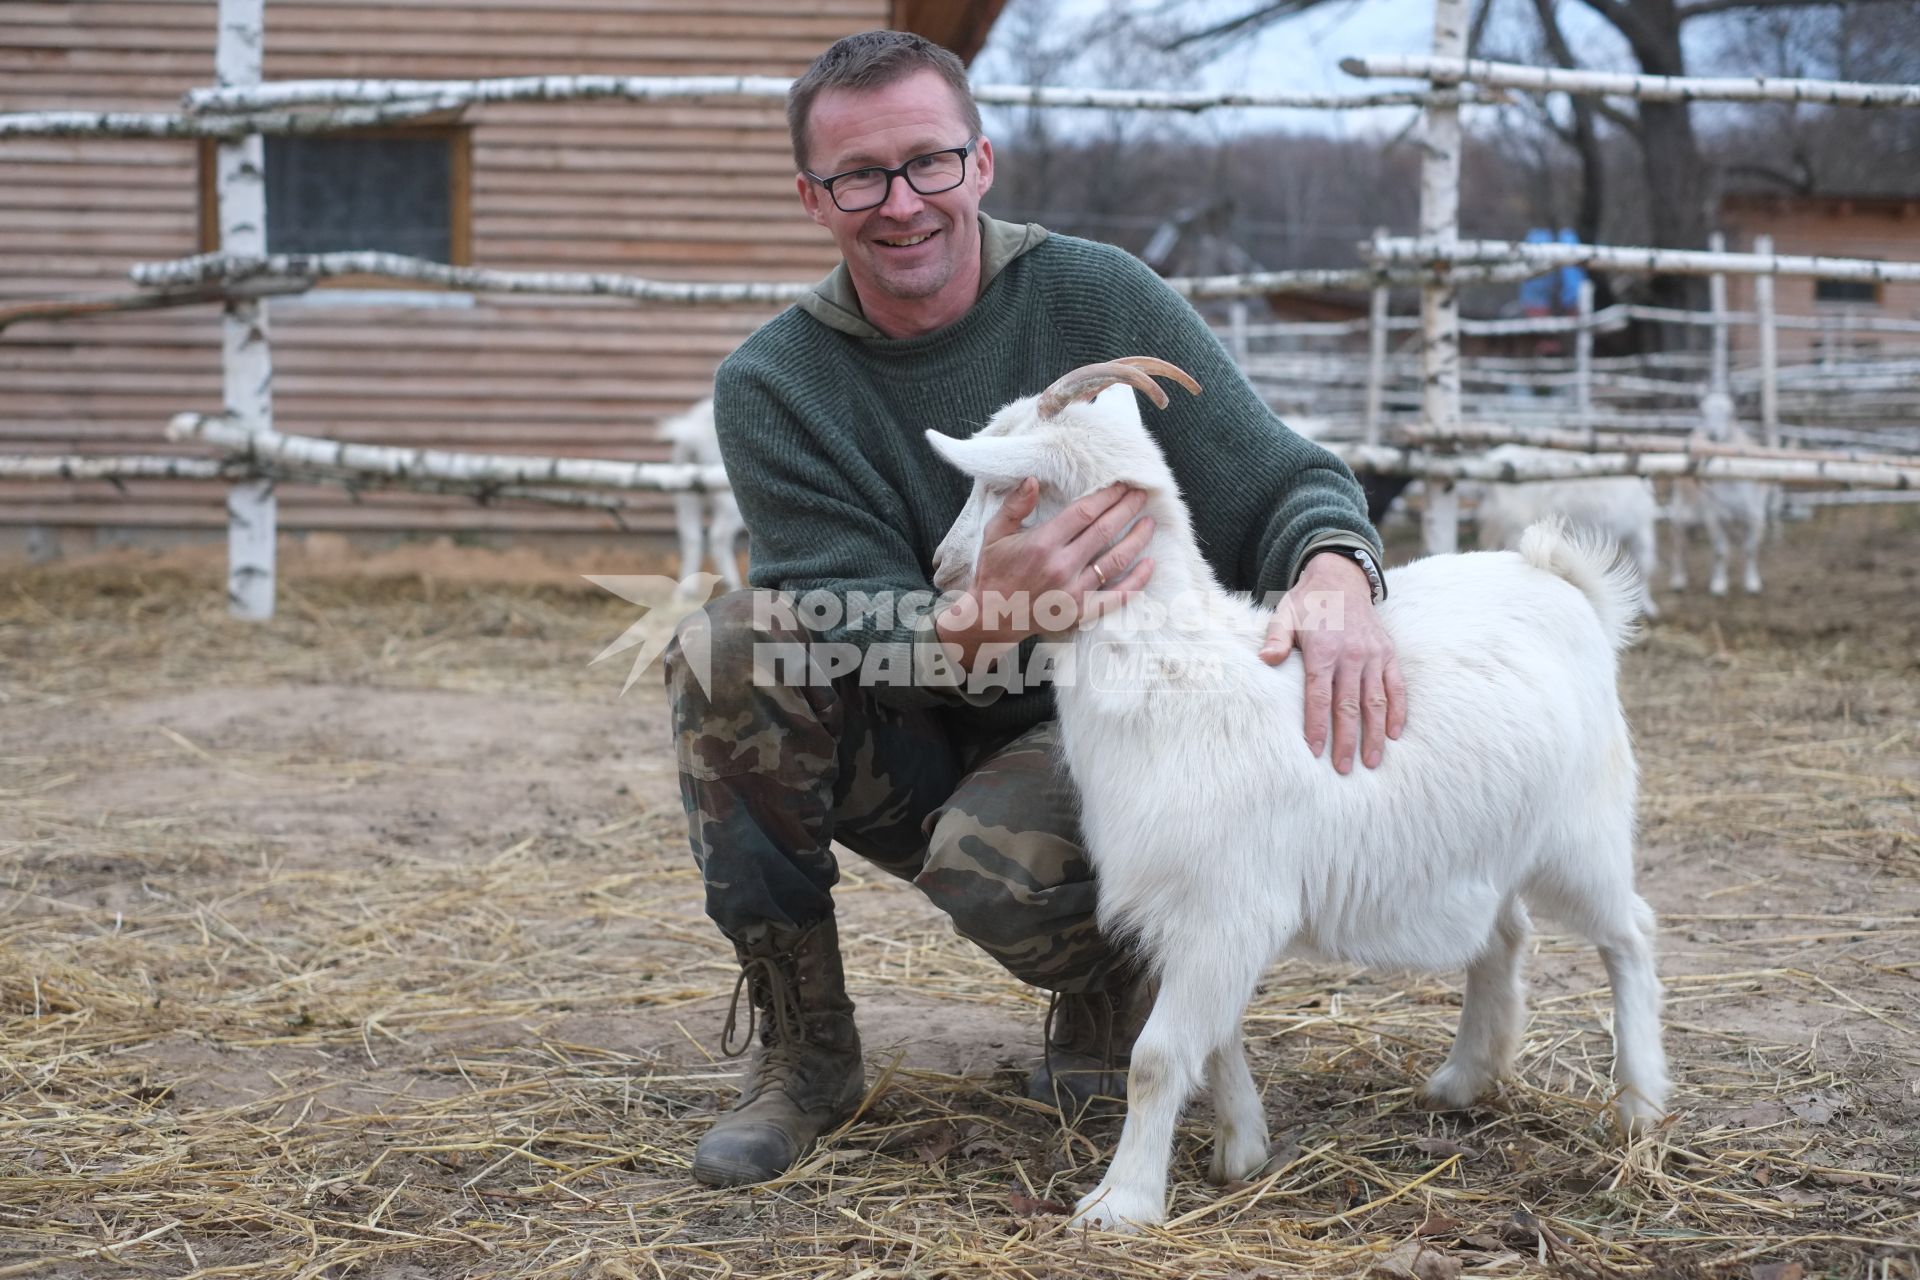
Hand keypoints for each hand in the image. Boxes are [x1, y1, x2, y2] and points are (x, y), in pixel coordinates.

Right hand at [935, 479, 1154, 665]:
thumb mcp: (995, 533)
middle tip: (1142, 495)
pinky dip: (1137, 581)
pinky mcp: (1081, 611)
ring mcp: (1074, 590)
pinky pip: (1117, 596)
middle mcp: (1062, 566)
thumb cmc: (994, 571)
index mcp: (1042, 543)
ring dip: (1137, 538)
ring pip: (1116, 559)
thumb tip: (1033, 479)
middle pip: (1105, 530)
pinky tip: (1149, 564)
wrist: (991, 617)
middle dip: (1127, 509)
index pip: (1085, 512)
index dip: (1107, 495)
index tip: (1122, 484)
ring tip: (1149, 522)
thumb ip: (1015, 505)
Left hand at [1261, 551, 1405, 773]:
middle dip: (1346, 740)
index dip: (1318, 725)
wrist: (1340, 578)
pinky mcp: (1389, 654)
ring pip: (1375, 701)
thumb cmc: (1307, 604)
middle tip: (1343, 769)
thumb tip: (1265, 660)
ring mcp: (1374, 655)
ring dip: (1374, 734)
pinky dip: (1397, 711)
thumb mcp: (1283, 615)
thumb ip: (1275, 639)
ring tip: (1372, 762)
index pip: (1319, 696)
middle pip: (1349, 706)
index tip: (1315, 751)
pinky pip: (1396, 687)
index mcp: (1323, 649)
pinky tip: (1394, 734)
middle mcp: (1352, 654)